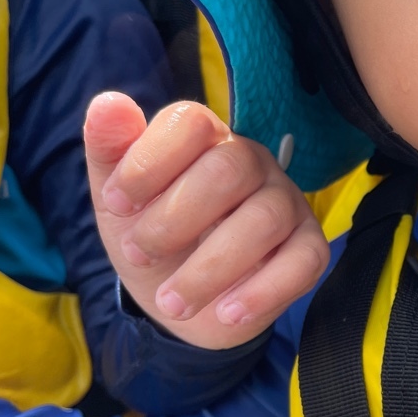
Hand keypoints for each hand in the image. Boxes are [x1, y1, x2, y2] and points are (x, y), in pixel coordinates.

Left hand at [84, 93, 329, 348]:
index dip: (148, 162)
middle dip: (173, 220)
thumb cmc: (152, 239)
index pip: (190, 122)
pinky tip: (227, 313)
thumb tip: (107, 104)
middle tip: (138, 255)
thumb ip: (110, 152)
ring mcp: (287, 203)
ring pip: (263, 220)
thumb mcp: (117, 202)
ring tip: (172, 303)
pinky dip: (263, 292)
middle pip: (228, 170)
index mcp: (206, 139)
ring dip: (208, 271)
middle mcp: (252, 162)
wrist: (178, 302)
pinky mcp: (310, 247)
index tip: (118, 203)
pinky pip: (304, 261)